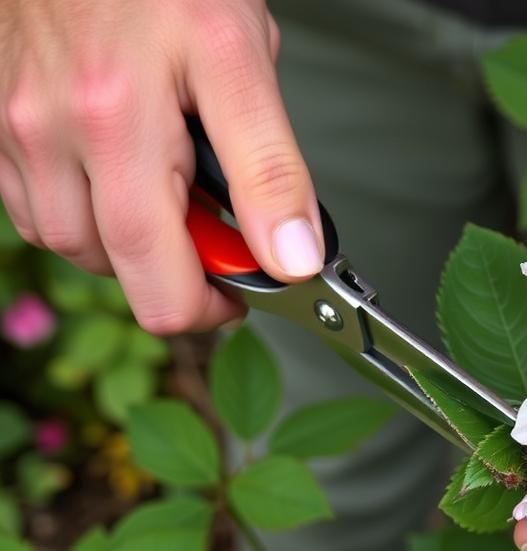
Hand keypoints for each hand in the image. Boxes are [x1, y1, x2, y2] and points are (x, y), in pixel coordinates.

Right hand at [0, 0, 322, 332]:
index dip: (208, 306)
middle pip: (112, 268)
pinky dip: (83, 209)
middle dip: (172, 268)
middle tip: (212, 231)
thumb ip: (270, 170)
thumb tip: (292, 259)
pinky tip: (118, 172)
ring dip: (126, 239)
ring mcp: (13, 128)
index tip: (240, 289)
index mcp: (118, 125)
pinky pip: (33, 204)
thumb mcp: (243, 62)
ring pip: (69, 242)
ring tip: (167, 185)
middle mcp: (50, 133)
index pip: (156, 278)